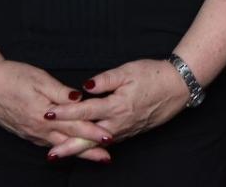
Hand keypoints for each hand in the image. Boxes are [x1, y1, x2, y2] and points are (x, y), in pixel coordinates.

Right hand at [0, 59, 112, 161]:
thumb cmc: (12, 77)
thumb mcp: (39, 79)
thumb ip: (60, 92)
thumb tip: (79, 99)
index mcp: (45, 114)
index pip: (75, 125)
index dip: (93, 132)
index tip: (109, 138)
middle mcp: (39, 128)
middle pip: (69, 142)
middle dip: (89, 150)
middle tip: (106, 158)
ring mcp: (30, 133)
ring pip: (58, 145)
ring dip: (75, 151)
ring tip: (92, 156)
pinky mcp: (24, 132)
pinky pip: (46, 143)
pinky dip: (59, 148)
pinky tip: (65, 149)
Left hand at [44, 58, 188, 154]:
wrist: (177, 87)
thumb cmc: (153, 75)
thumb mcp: (128, 71)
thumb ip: (106, 80)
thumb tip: (86, 86)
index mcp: (117, 106)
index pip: (85, 111)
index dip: (65, 113)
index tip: (48, 114)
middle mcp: (119, 122)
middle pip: (89, 137)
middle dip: (68, 146)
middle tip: (50, 154)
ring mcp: (125, 130)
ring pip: (98, 143)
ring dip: (79, 149)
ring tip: (61, 154)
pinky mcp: (130, 132)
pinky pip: (108, 142)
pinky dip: (94, 147)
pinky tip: (85, 149)